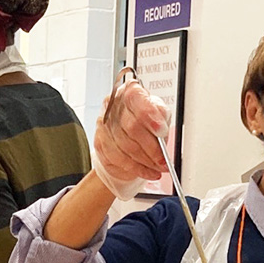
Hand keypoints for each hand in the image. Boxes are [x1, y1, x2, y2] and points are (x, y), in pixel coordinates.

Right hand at [91, 79, 170, 199]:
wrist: (128, 136)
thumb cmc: (145, 122)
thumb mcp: (159, 113)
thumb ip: (161, 116)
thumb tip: (161, 128)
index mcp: (130, 92)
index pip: (137, 100)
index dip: (150, 116)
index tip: (162, 131)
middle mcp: (114, 105)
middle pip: (132, 128)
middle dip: (152, 148)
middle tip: (163, 159)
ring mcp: (104, 124)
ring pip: (126, 147)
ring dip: (145, 161)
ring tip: (158, 167)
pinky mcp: (100, 142)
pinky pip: (119, 160)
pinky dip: (137, 168)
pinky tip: (147, 170)